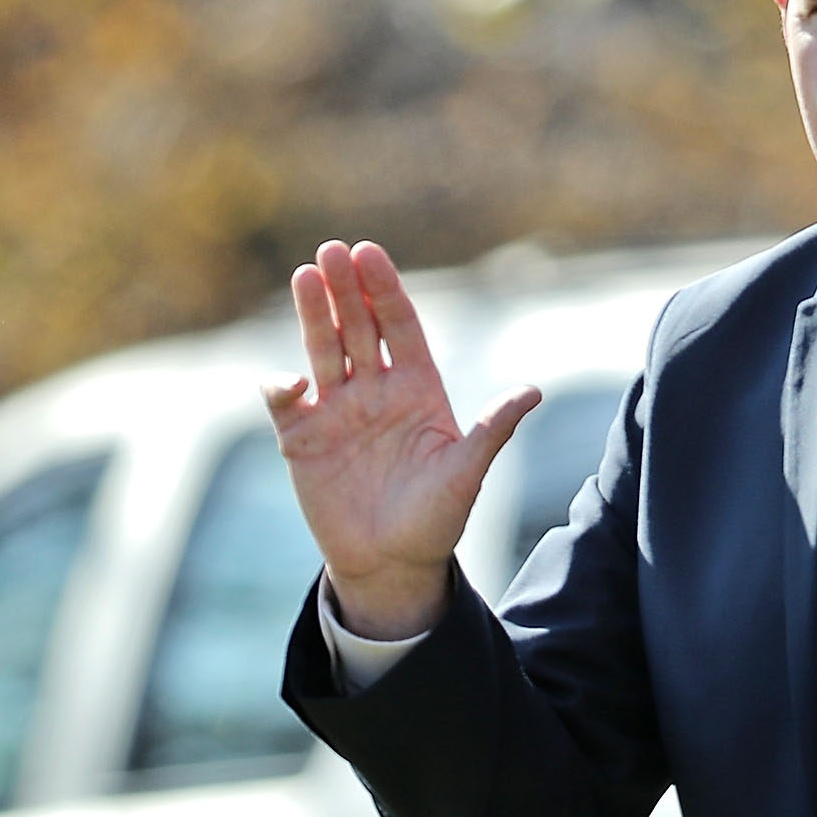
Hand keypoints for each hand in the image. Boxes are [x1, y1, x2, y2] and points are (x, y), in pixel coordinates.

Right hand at [264, 240, 539, 638]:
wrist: (390, 566)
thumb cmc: (436, 521)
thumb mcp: (466, 474)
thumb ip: (492, 430)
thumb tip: (534, 391)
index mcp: (418, 389)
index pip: (400, 326)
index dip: (384, 290)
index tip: (370, 254)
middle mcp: (376, 390)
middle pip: (358, 327)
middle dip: (345, 289)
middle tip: (331, 250)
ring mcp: (337, 410)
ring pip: (322, 350)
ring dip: (313, 315)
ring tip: (304, 276)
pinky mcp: (302, 437)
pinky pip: (285, 400)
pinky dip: (282, 385)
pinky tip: (292, 381)